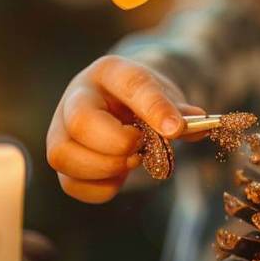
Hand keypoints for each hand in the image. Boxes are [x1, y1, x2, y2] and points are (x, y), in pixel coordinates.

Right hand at [46, 56, 204, 203]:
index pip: (130, 84)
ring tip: (131, 160)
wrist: (119, 102)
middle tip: (141, 147)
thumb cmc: (142, 99)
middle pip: (80, 123)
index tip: (176, 129)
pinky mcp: (61, 159)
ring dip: (106, 168)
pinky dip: (101, 188)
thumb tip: (200, 127)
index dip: (154, 108)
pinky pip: (71, 184)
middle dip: (118, 144)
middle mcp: (76, 97)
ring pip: (63, 155)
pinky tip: (119, 176)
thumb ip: (180, 112)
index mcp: (110, 72)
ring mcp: (60, 129)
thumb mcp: (164, 95)